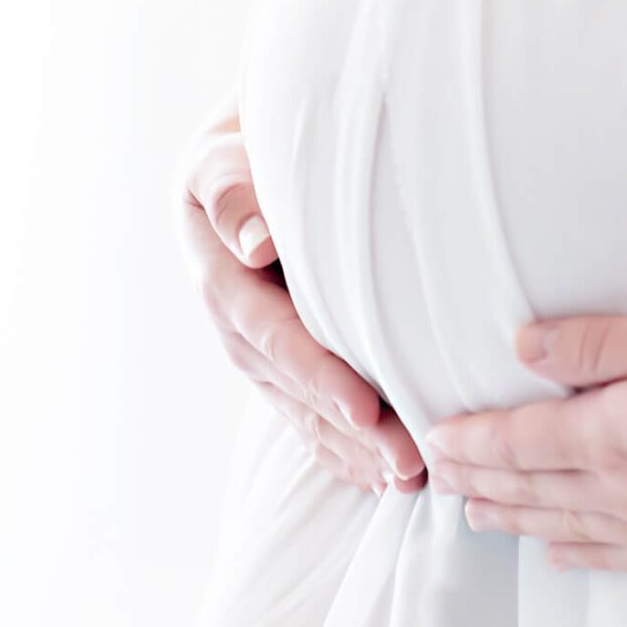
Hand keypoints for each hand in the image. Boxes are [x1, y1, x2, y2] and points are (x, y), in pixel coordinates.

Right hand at [179, 111, 422, 493]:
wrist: (242, 153)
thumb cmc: (243, 148)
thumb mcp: (222, 158)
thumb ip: (232, 192)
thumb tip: (255, 243)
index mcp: (219, 277)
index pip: (272, 335)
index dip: (316, 373)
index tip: (363, 407)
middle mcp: (235, 325)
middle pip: (294, 387)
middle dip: (349, 429)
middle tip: (406, 460)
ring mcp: (257, 348)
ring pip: (303, 409)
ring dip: (353, 448)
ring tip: (407, 478)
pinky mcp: (280, 359)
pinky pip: (307, 412)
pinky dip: (342, 447)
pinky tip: (380, 476)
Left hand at [418, 314, 626, 569]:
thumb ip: (599, 345)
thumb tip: (525, 346)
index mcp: (610, 435)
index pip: (519, 440)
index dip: (473, 440)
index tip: (434, 440)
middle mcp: (622, 490)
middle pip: (532, 487)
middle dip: (480, 480)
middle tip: (437, 481)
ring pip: (565, 525)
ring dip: (515, 519)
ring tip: (478, 518)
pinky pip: (618, 556)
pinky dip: (578, 555)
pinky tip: (563, 557)